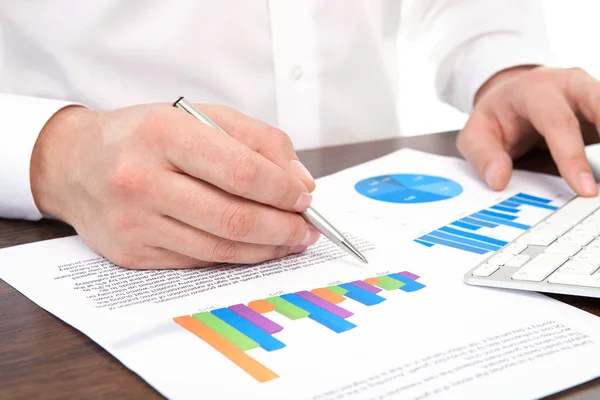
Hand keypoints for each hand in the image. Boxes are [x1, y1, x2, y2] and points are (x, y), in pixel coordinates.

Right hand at [30, 103, 320, 268]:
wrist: (77, 163)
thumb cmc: (145, 136)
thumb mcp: (200, 116)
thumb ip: (258, 140)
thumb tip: (300, 182)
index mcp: (162, 133)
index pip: (241, 170)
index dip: (282, 190)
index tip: (304, 197)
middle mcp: (141, 179)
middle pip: (233, 218)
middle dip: (282, 227)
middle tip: (306, 228)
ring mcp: (134, 221)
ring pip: (219, 248)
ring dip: (265, 248)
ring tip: (289, 240)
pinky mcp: (131, 253)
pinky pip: (198, 261)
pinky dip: (235, 257)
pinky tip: (254, 247)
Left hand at [457, 65, 599, 196]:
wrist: (511, 93)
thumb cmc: (496, 116)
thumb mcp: (475, 134)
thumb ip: (484, 157)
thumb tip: (498, 181)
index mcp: (535, 91)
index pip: (558, 123)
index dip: (572, 156)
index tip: (585, 189)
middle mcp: (570, 84)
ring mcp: (592, 91)